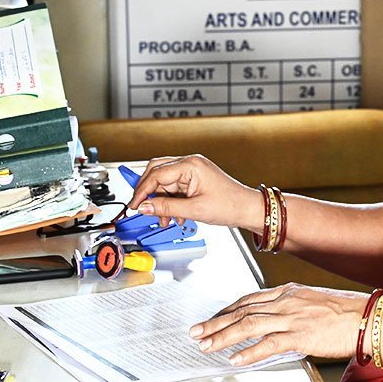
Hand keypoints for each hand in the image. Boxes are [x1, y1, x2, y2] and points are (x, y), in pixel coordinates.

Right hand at [127, 155, 259, 229]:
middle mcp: (190, 163)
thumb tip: (144, 207)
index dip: (142, 191)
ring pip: (164, 182)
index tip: (134, 205)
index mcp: (190, 165)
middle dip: (148, 192)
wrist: (248, 209)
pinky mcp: (194, 179)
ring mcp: (192, 170)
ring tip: (165, 218)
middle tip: (142, 208)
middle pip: (156, 172)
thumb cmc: (230, 205)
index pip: (156, 174)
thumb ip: (166, 208)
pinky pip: (174, 187)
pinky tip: (175, 215)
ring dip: (161, 201)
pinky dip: (170, 201)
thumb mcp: (194, 209)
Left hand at [190, 284, 369, 365]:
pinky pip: (268, 344)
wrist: (369, 318)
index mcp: (289, 292)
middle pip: (242, 311)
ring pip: (249, 325)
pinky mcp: (301, 335)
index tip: (213, 319)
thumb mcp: (315, 303)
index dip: (227, 310)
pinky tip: (235, 359)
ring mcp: (292, 317)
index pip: (249, 300)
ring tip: (206, 345)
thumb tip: (279, 324)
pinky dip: (249, 351)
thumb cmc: (347, 314)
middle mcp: (286, 301)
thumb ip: (294, 310)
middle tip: (197, 332)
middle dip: (216, 322)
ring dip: (224, 336)